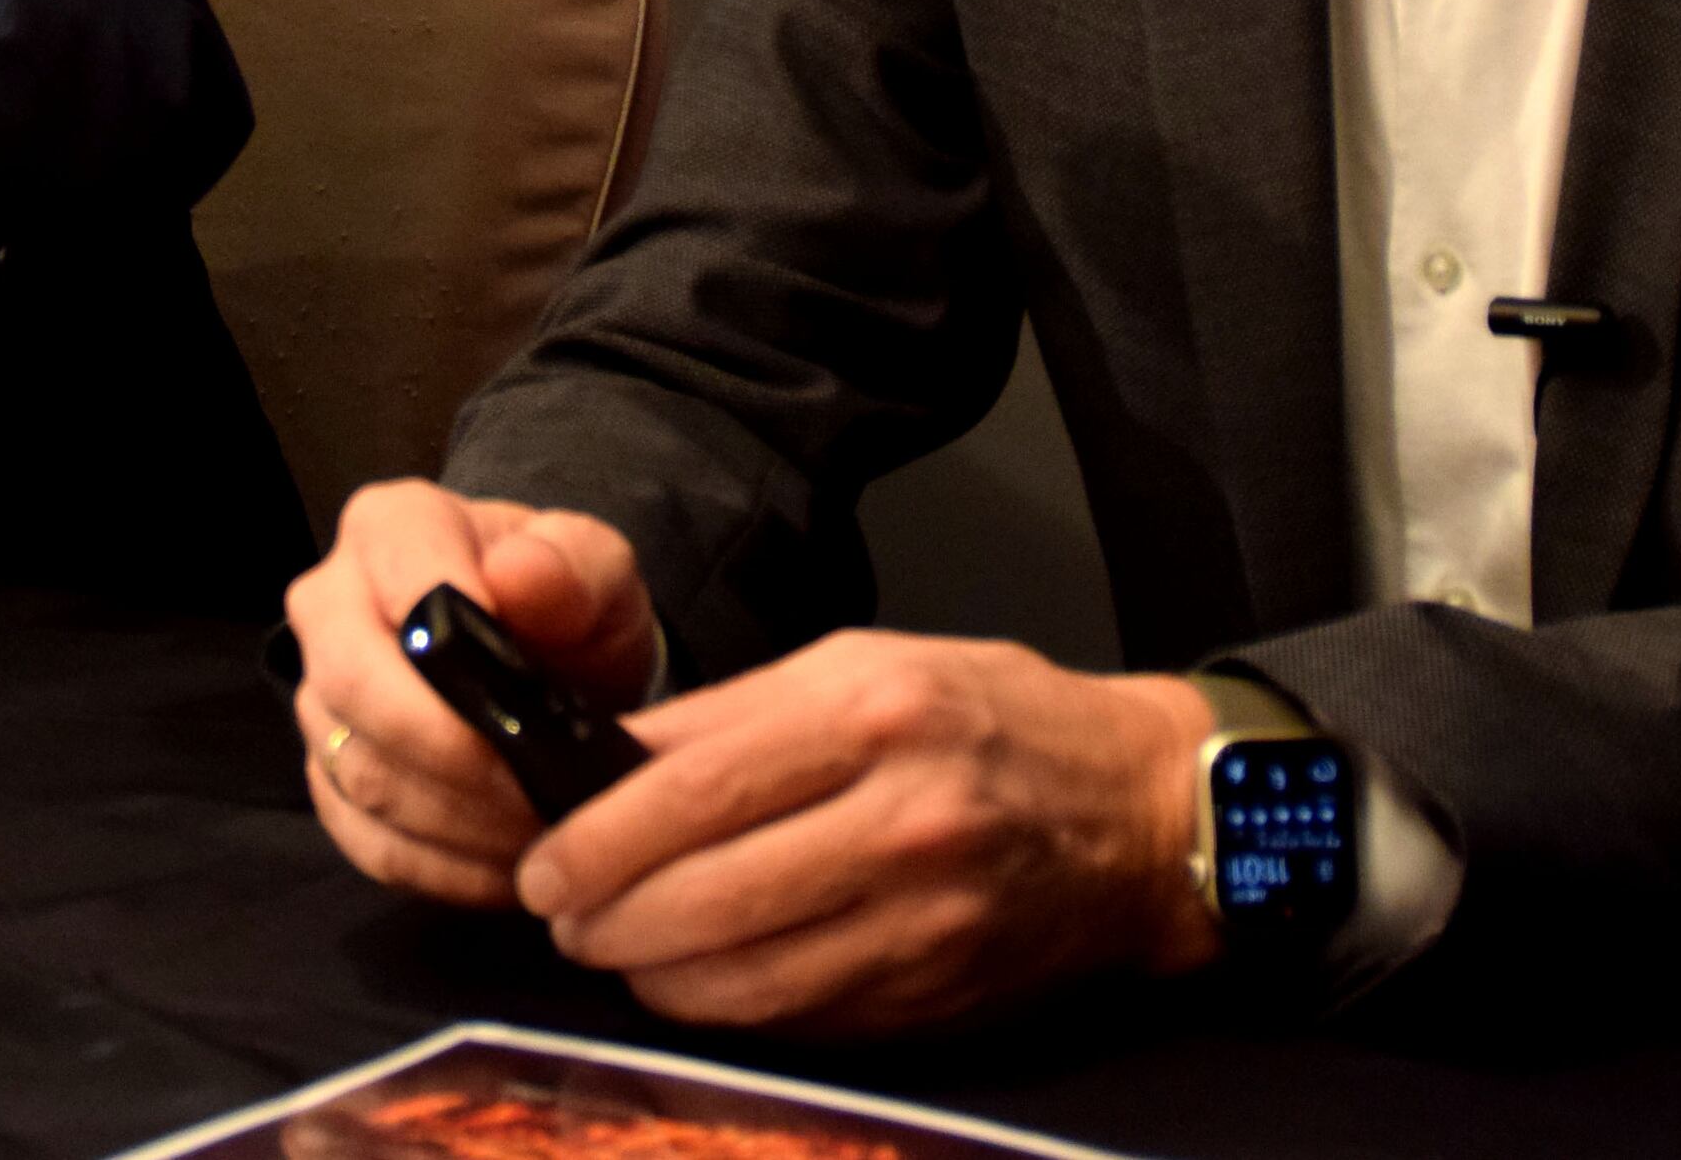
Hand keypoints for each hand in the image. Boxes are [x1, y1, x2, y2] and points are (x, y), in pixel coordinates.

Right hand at [286, 478, 657, 906]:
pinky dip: (441, 869)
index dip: (458, 656)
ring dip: (456, 823)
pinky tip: (507, 871)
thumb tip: (516, 576)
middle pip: (356, 690)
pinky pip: (366, 840)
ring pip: (360, 775)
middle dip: (453, 758)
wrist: (555, 660)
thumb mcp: (597, 570)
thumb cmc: (568, 603)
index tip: (531, 708)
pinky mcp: (329, 778)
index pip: (401, 589)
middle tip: (537, 799)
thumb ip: (572, 565)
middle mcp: (329, 604)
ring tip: (539, 839)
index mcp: (389, 525)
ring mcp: (318, 698)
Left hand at [520, 631, 1219, 1035]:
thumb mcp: (864, 664)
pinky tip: (697, 982)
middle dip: (604, 918)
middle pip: (705, 893)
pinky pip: (799, 1016)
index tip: (543, 860)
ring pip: (744, 976)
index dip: (597, 839)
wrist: (1137, 808)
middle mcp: (901, 814)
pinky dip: (728, 1008)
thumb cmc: (992, 719)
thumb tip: (606, 763)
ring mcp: (924, 914)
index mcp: (871, 711)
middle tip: (562, 913)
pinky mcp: (936, 988)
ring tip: (616, 950)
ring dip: (653, 976)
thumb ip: (735, 715)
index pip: (693, 787)